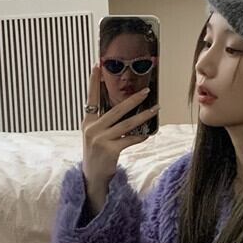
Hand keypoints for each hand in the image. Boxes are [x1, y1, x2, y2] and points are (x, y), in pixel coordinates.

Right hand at [82, 63, 157, 207]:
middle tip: (146, 90)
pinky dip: (139, 137)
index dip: (94, 82)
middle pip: (116, 109)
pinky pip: (129, 140)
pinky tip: (147, 134)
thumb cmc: (96, 154)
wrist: (92, 177)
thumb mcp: (95, 135)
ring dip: (143, 116)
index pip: (92, 98)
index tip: (97, 66)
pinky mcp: (109, 150)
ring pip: (127, 124)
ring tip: (155, 109)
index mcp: (88, 122)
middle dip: (132, 99)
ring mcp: (100, 139)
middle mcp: (92, 128)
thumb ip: (104, 122)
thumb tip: (122, 110)